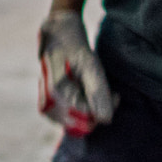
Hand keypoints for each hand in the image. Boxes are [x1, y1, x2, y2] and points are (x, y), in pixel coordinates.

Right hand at [39, 11, 114, 135]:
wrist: (57, 36)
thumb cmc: (75, 48)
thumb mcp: (91, 65)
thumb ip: (98, 93)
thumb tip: (105, 120)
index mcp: (56, 94)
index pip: (89, 119)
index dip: (104, 109)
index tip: (115, 95)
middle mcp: (48, 105)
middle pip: (83, 125)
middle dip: (99, 111)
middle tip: (110, 93)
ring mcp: (46, 108)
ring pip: (78, 124)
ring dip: (92, 110)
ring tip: (98, 90)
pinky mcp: (47, 109)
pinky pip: (72, 119)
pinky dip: (83, 110)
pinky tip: (87, 94)